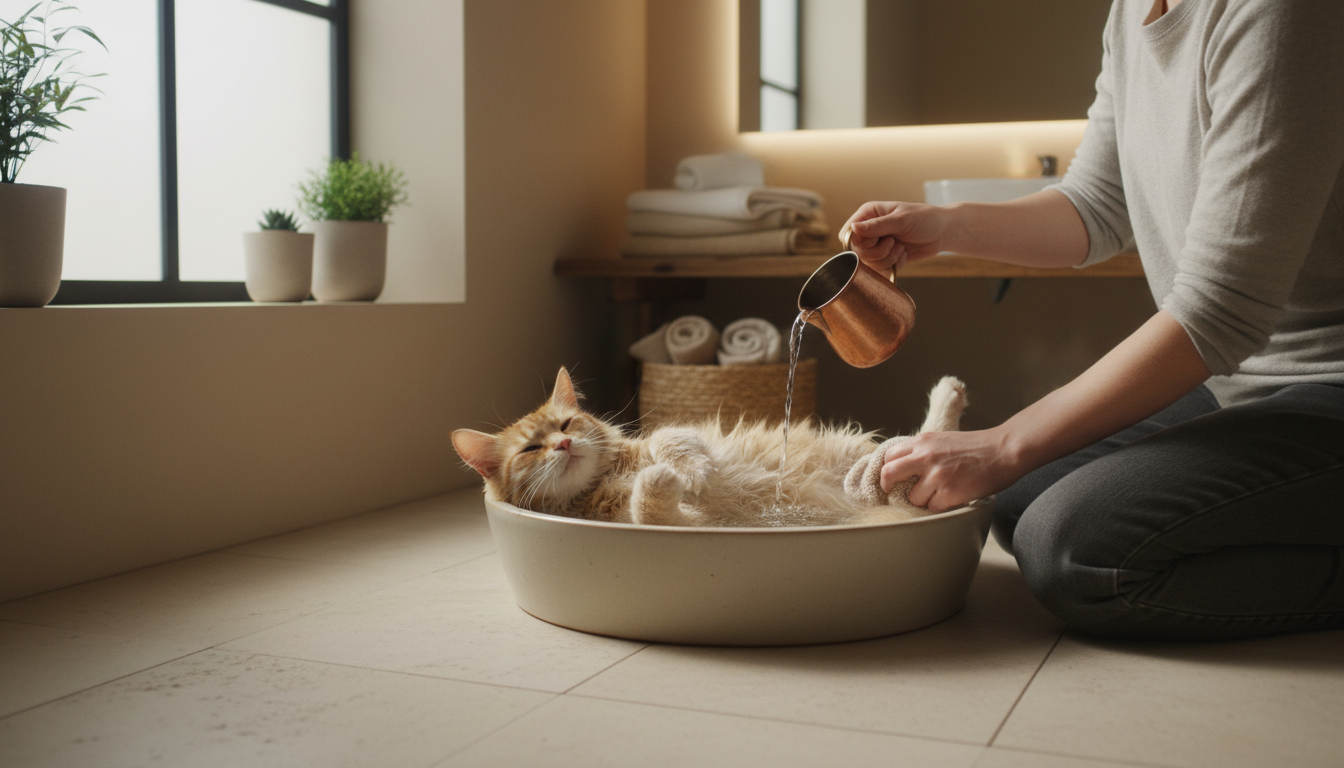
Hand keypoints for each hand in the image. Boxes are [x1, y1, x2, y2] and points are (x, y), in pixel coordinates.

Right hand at [842, 201, 952, 272]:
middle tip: (893, 242)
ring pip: (868, 263)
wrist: (943, 232)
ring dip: (887, 258)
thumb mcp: (901, 220)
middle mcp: (869, 229)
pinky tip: (903, 254)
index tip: (877, 238)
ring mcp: (877, 244)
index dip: (859, 241)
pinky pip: (880, 269)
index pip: (849, 233)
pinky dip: (894, 264)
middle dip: (877, 251)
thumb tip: (854, 228)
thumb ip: (877, 225)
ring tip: (900, 247)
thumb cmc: (924, 219)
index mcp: (868, 214)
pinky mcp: (885, 257)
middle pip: (857, 251)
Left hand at [879, 428, 1022, 512]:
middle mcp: (925, 456)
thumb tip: (903, 468)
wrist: (1005, 450)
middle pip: (888, 474)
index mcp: (922, 441)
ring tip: (941, 492)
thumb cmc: (977, 447)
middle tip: (893, 493)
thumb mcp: (943, 440)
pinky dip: (941, 506)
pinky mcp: (949, 493)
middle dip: (888, 486)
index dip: (888, 469)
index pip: (889, 456)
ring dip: (924, 499)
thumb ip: (922, 451)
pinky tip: (953, 497)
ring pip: (913, 498)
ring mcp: (936, 475)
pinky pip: (932, 508)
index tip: (891, 478)